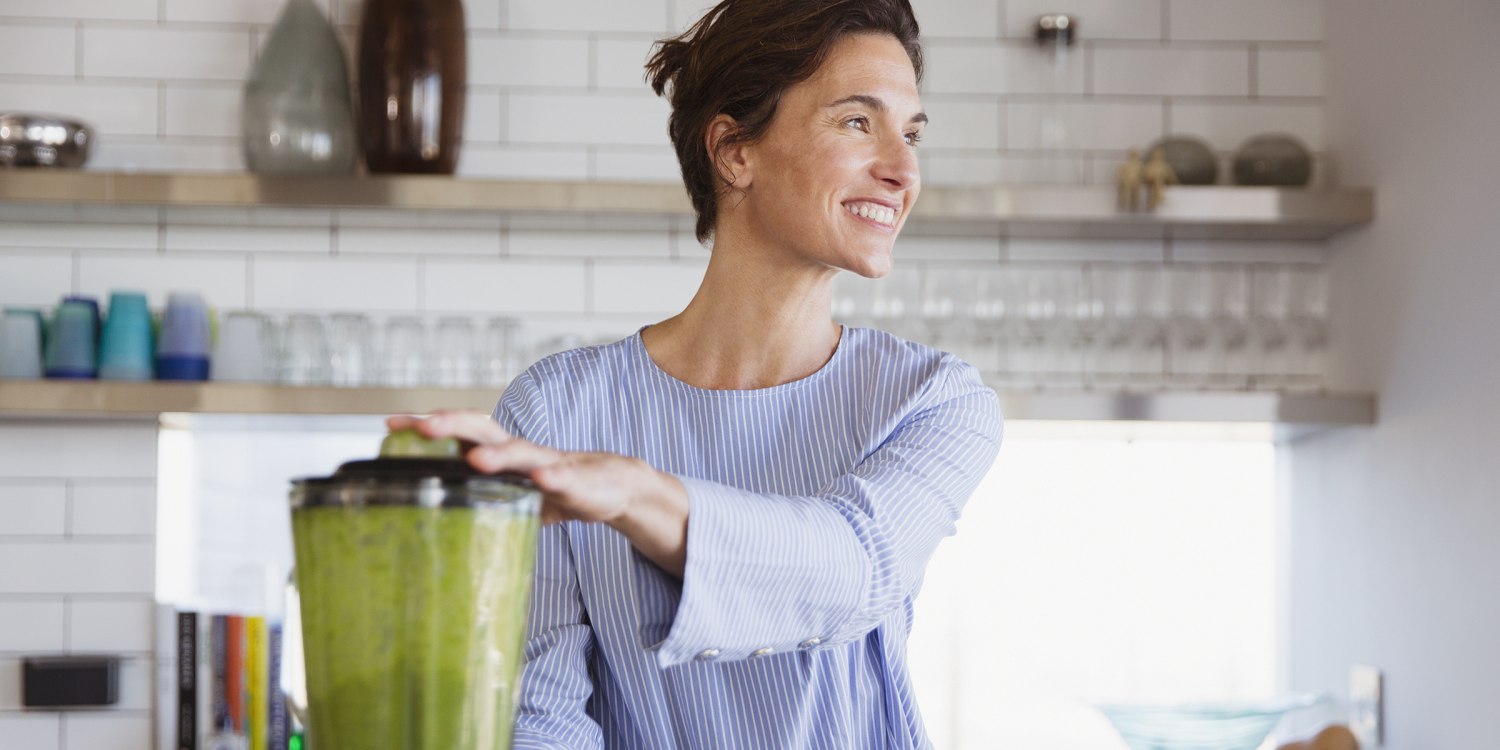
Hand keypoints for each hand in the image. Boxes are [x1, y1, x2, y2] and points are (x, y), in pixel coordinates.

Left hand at [385, 411, 666, 525]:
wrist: (612, 487)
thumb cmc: (555, 486)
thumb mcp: (511, 492)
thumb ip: (479, 497)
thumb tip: (433, 519)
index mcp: (501, 452)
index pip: (458, 431)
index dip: (426, 426)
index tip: (390, 423)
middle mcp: (520, 451)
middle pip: (482, 429)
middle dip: (452, 425)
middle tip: (422, 427)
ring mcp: (548, 463)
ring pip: (520, 452)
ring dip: (498, 454)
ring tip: (473, 459)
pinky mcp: (577, 482)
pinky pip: (563, 479)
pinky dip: (553, 478)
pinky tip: (543, 481)